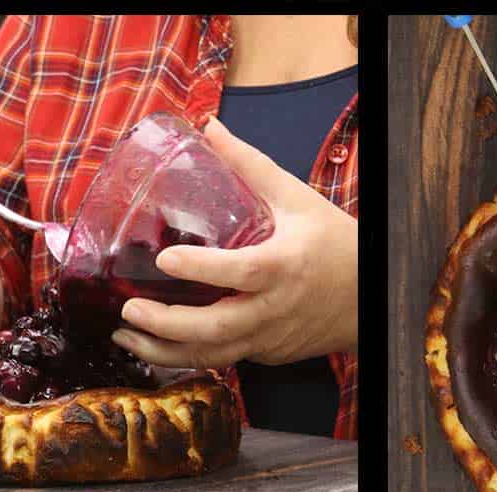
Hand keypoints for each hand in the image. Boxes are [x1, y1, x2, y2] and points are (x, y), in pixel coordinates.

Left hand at [111, 118, 357, 370]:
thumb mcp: (297, 200)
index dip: (201, 268)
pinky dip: (189, 354)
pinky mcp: (268, 354)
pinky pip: (224, 359)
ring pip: (214, 355)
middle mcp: (274, 309)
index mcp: (283, 267)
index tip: (165, 258)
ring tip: (126, 337)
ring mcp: (270, 338)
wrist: (371, 300)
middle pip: (216, 328)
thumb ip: (250, 166)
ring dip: (165, 351)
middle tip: (129, 309)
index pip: (239, 272)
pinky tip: (157, 345)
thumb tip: (210, 128)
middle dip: (167, 324)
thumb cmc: (334, 247)